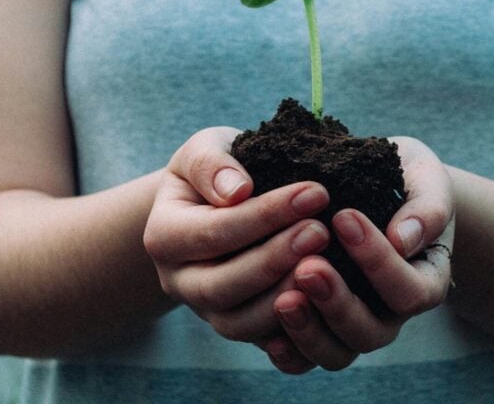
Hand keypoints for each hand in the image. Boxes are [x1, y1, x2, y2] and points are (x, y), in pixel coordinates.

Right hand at [143, 127, 331, 345]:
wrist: (215, 205)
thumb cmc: (216, 171)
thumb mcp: (205, 150)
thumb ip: (212, 164)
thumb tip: (237, 190)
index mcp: (164, 236)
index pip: (213, 232)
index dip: (264, 215)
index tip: (315, 192)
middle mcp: (179, 281)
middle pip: (222, 286)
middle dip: (275, 259)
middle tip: (321, 231)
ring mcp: (207, 312)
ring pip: (241, 324)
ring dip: (286, 296)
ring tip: (328, 265)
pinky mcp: (238, 328)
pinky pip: (264, 343)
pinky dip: (295, 330)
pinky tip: (326, 301)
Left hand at [266, 136, 454, 372]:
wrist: (378, 185)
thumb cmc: (407, 179)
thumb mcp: (426, 180)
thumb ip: (426, 208)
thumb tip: (403, 239)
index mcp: (425, 281)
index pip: (409, 291)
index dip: (378, 262)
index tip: (344, 217)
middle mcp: (390, 314)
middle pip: (370, 332)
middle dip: (337, 302)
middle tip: (308, 265)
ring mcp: (353, 326)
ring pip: (336, 354)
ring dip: (309, 330)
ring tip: (284, 299)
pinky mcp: (319, 329)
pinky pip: (304, 360)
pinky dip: (288, 352)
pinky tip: (267, 333)